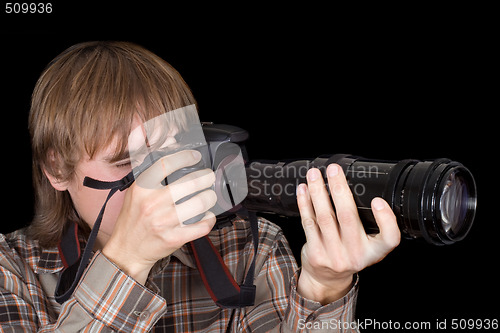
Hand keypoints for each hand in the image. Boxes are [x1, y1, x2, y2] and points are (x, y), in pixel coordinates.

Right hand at [102, 150, 216, 283]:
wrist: (126, 250)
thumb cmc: (133, 219)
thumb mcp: (134, 192)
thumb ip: (148, 174)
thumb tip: (158, 148)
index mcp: (142, 189)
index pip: (167, 164)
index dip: (185, 157)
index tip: (195, 156)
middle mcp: (153, 203)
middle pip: (191, 183)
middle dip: (206, 177)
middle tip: (209, 177)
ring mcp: (165, 222)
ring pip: (201, 203)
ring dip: (210, 197)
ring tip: (209, 195)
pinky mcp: (174, 238)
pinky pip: (202, 225)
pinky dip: (209, 218)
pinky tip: (207, 215)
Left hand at [296, 164, 400, 304]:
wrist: (328, 279)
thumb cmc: (350, 253)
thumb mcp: (368, 244)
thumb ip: (370, 223)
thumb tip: (352, 185)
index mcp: (375, 251)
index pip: (390, 238)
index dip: (386, 219)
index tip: (378, 200)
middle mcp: (356, 254)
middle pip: (348, 217)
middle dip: (339, 190)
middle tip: (334, 169)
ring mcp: (335, 255)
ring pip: (325, 217)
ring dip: (317, 192)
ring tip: (314, 174)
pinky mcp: (316, 254)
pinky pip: (309, 223)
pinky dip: (305, 204)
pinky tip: (304, 190)